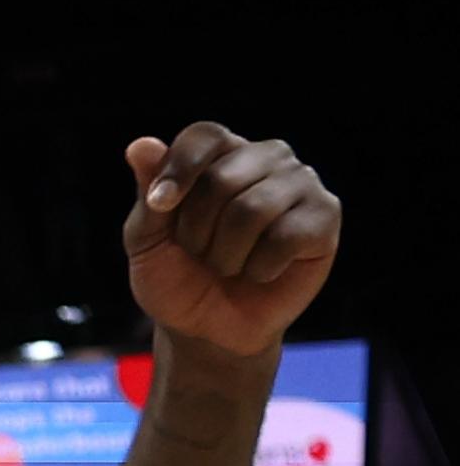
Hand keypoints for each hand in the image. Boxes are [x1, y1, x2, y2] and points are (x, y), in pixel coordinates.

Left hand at [119, 123, 338, 361]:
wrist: (207, 328)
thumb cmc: (177, 277)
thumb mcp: (146, 239)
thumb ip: (147, 192)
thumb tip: (141, 144)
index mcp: (221, 153)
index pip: (204, 136)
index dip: (179, 170)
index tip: (159, 206)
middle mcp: (266, 157)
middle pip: (222, 178)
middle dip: (196, 230)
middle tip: (200, 253)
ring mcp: (301, 183)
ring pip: (253, 209)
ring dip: (226, 254)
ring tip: (228, 265)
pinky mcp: (325, 216)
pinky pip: (286, 236)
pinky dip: (259, 267)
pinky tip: (260, 272)